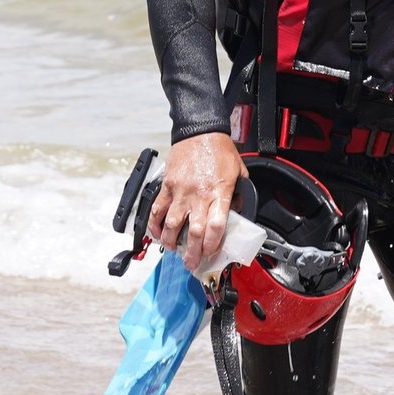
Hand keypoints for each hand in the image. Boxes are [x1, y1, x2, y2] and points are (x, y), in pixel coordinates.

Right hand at [144, 132, 248, 271]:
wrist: (200, 131)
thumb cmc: (220, 150)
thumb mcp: (239, 172)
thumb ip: (239, 195)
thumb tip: (238, 213)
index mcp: (220, 192)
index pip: (215, 226)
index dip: (212, 245)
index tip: (211, 253)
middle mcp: (199, 195)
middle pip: (193, 231)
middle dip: (192, 252)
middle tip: (192, 263)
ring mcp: (180, 191)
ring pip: (171, 224)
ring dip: (171, 242)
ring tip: (174, 250)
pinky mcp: (167, 186)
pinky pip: (157, 209)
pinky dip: (154, 224)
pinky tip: (157, 234)